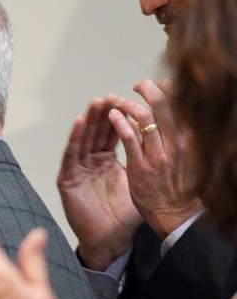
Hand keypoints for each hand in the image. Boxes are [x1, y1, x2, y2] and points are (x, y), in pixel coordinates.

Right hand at [57, 96, 141, 270]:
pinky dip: (74, 139)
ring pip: (83, 140)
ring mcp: (77, 171)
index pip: (110, 133)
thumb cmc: (125, 215)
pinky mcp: (67, 181)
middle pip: (95, 133)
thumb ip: (145, 158)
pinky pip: (70, 156)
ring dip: (88, 121)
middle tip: (109, 96)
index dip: (116, 116)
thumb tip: (166, 137)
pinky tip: (79, 123)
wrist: (111, 238)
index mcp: (106, 161)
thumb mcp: (139, 179)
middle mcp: (90, 163)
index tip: (124, 98)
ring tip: (95, 103)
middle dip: (102, 114)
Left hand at [107, 79, 201, 238]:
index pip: (177, 106)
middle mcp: (175, 143)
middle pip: (162, 105)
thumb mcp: (183, 156)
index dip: (166, 91)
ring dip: (129, 105)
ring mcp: (158, 154)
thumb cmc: (176, 185)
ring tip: (119, 101)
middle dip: (148, 89)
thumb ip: (177, 136)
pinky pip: (129, 138)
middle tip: (138, 85)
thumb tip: (171, 116)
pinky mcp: (141, 165)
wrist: (174, 214)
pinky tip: (112, 116)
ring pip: (144, 118)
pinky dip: (119, 123)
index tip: (157, 84)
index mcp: (186, 139)